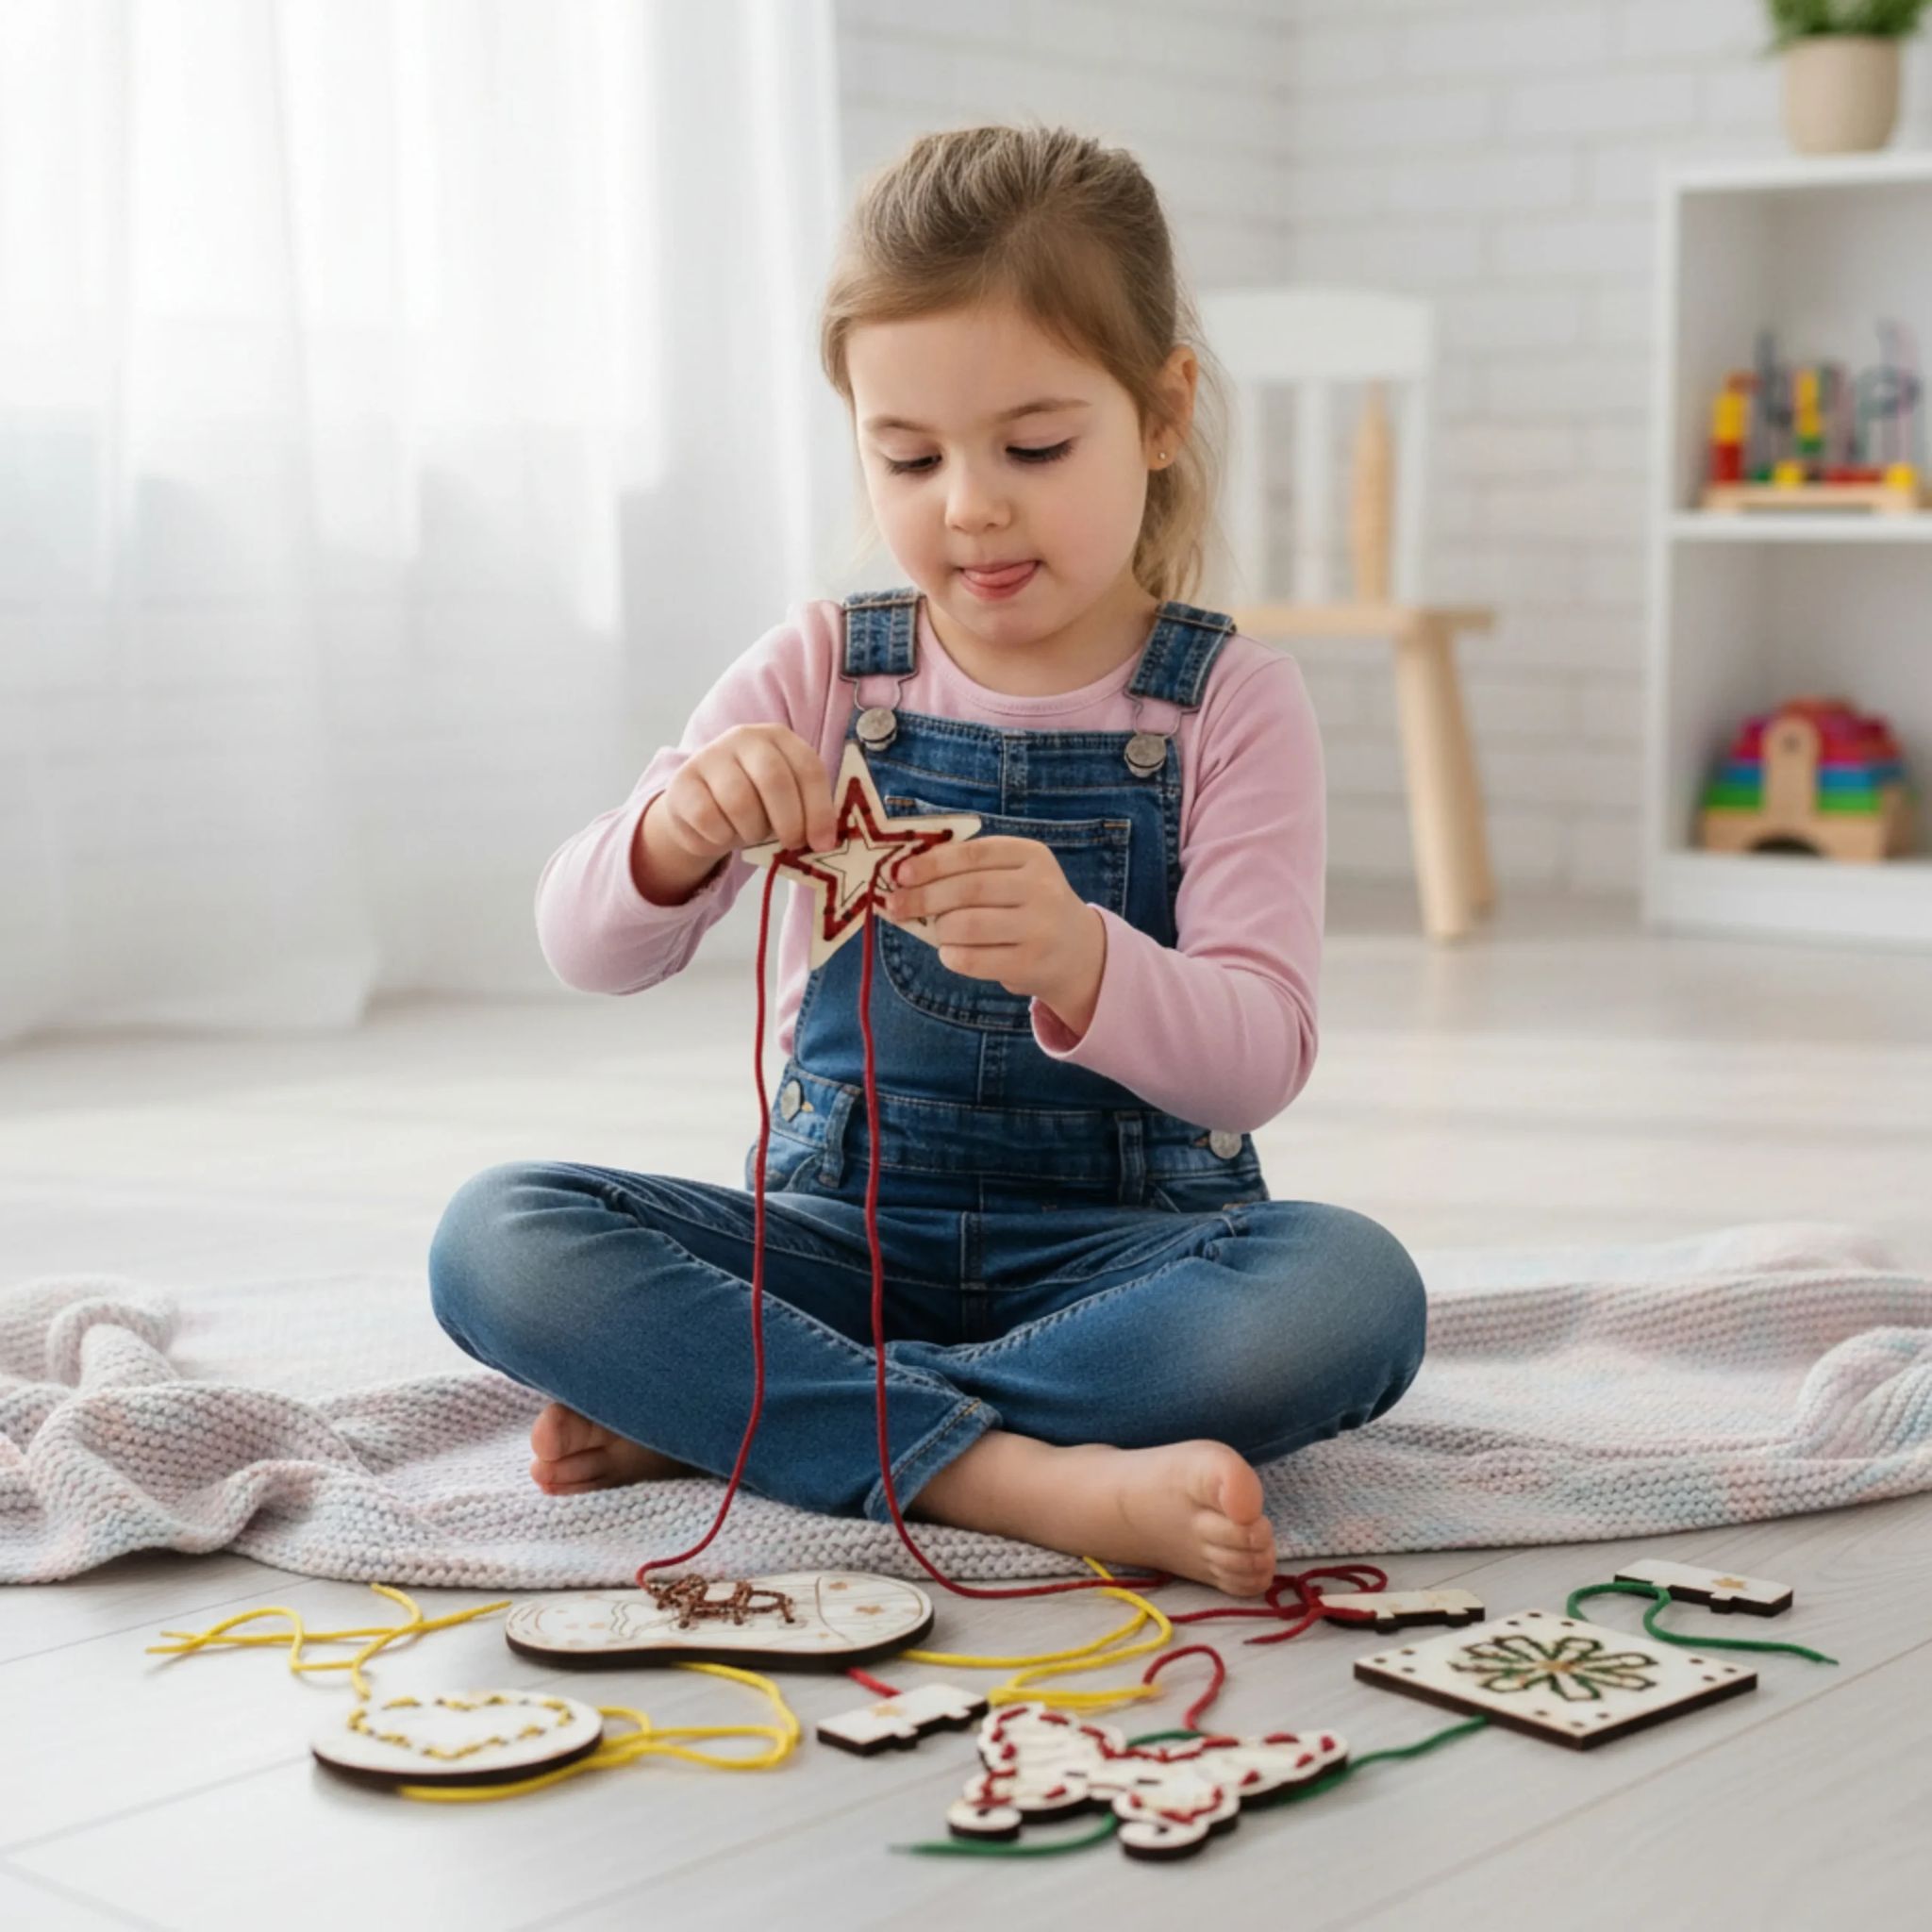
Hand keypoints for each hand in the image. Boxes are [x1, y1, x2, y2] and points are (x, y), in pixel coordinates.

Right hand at [653, 724, 837, 865]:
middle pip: (774, 780)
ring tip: (751, 834)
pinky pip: (708, 819)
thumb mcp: (786, 801)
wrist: (701, 808)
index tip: (822, 844)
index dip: (819, 810)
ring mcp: (710, 756)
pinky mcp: (682, 782)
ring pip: (740, 802)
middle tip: (791, 844)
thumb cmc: (756, 804)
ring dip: (752, 832)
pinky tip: (721, 835)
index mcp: (778, 737)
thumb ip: (807, 813)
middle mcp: (743, 738)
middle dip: (789, 821)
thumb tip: (825, 843)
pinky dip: (720, 838)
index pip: (808, 769)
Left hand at [881, 836, 1106, 1034]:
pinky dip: (951, 956)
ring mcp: (1039, 928)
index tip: (900, 873)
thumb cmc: (1028, 906)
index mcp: (1032, 855)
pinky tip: (950, 953)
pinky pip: (974, 960)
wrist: (1077, 951)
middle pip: (968, 889)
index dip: (933, 863)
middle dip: (923, 898)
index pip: (974, 853)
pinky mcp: (1030, 964)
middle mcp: (1041, 888)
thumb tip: (906, 876)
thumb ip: (970, 870)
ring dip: (940, 929)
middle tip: (896, 905)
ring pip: (968, 925)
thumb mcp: (1013, 876)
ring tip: (937, 931)